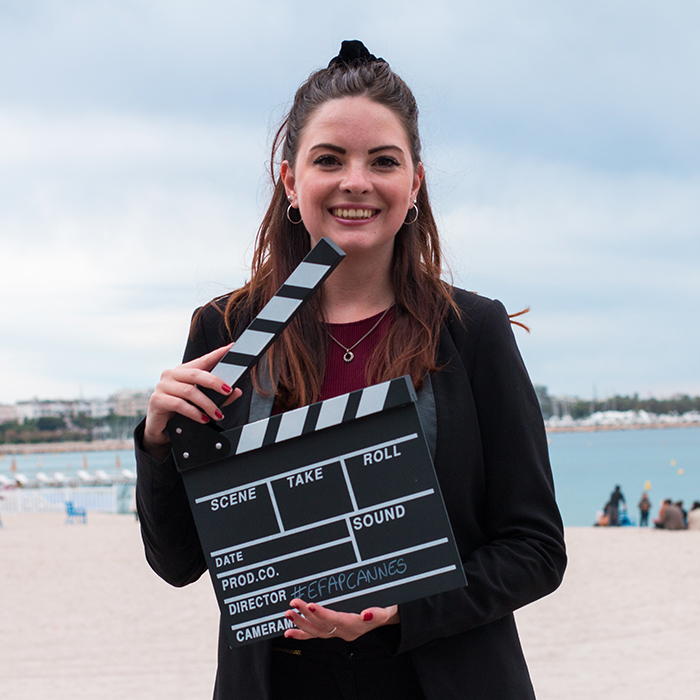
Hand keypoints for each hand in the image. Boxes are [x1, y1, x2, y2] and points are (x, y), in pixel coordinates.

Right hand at [143, 343, 241, 458]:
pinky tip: (203, 418)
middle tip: (228, 391)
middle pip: (196, 374)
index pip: (203, 359)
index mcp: (184, 370)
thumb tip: (237, 392)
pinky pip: (179, 404)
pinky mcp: (157, 399)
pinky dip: (194, 412)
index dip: (218, 353)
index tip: (231, 348)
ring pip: (189, 391)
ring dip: (207, 404)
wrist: (160, 425)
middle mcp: (172, 374)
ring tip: (217, 414)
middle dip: (215, 382)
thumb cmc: (179, 409)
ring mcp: (163, 386)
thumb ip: (218, 396)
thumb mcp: (200, 401)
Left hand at [283, 598, 398, 641]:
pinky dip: (301, 633)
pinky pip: (315, 635)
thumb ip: (378, 613)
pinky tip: (289, 630)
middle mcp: (345, 632)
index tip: (310, 605)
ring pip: (316, 631)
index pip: (335, 620)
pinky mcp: (333, 631)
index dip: (322, 614)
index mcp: (356, 625)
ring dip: (300, 624)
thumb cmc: (387, 609)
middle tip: (293, 605)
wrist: (388, 616)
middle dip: (306, 616)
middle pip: (322, 626)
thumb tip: (367, 613)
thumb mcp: (388, 610)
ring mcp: (338, 632)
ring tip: (288, 614)